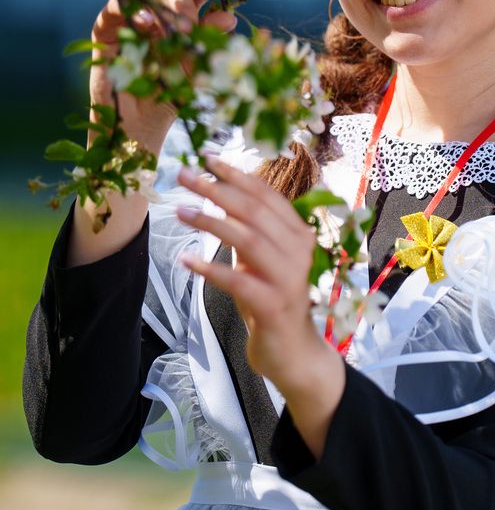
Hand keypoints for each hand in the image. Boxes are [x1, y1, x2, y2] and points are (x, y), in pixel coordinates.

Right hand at [89, 0, 241, 152]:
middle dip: (189, 1)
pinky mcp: (106, 30)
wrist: (139, 127)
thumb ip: (210, 42)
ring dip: (166, 4)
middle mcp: (159, 14)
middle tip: (193, 27)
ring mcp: (132, 19)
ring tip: (180, 28)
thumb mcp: (198, 68)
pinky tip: (147, 23)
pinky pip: (115, 6)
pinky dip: (132, 8)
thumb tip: (228, 17)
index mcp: (184, 19)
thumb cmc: (170, 97)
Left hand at [175, 155, 341, 395]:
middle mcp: (299, 250)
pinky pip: (238, 280)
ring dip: (210, 222)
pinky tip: (186, 260)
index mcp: (298, 233)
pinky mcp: (274, 305)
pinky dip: (210, 268)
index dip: (235, 173)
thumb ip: (249, 231)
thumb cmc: (272, 300)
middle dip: (216, 189)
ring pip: (247, 239)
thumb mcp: (261, 260)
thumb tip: (219, 196)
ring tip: (180, 211)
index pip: (265, 194)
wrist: (294, 352)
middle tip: (183, 176)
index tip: (205, 158)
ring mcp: (289, 278)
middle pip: (253, 211)